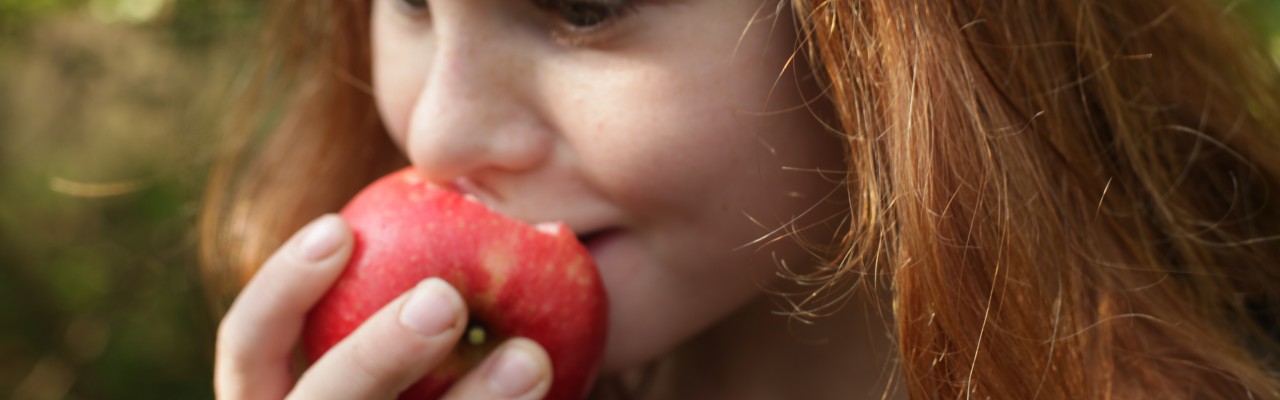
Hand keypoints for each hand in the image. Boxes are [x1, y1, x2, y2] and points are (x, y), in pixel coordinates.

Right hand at [215, 214, 552, 399]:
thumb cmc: (419, 392)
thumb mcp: (399, 360)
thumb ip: (413, 303)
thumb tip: (467, 198)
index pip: (249, 348)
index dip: (283, 288)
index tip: (342, 226)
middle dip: (375, 354)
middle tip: (445, 299)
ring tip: (531, 360)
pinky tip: (559, 395)